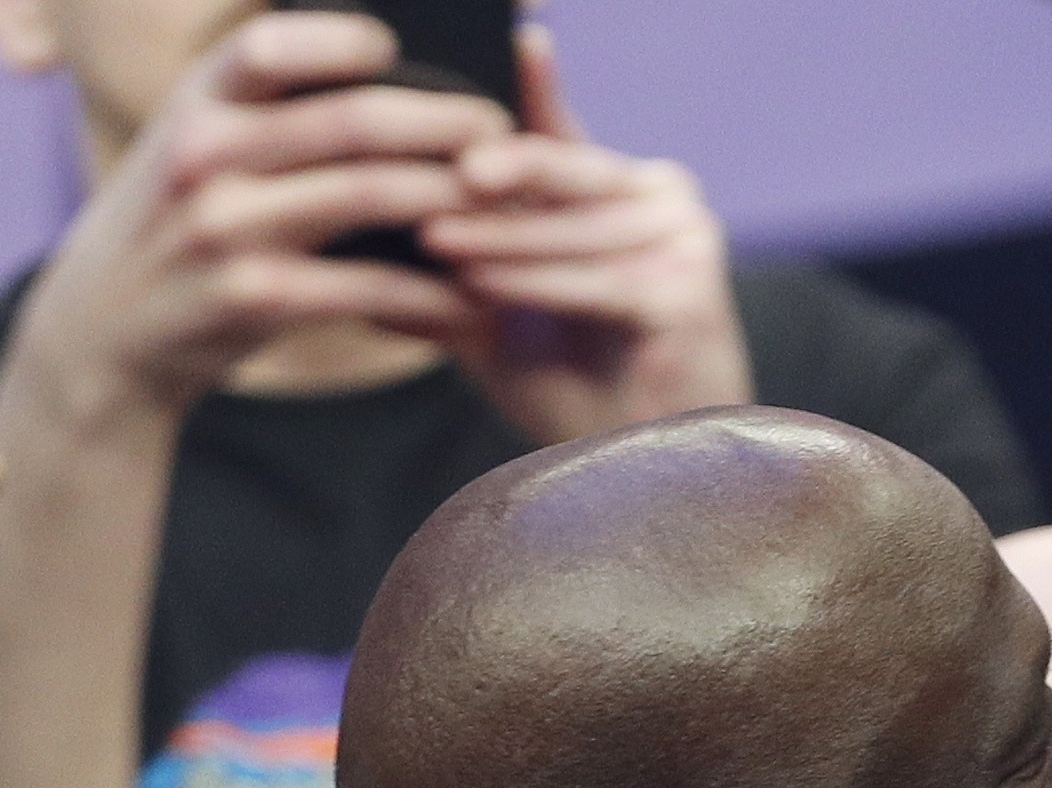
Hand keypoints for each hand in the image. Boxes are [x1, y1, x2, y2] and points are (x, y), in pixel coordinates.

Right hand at [1, 9, 502, 429]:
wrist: (103, 331)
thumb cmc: (175, 224)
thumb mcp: (193, 144)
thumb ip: (259, 105)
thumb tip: (374, 65)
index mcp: (195, 104)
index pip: (269, 45)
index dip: (343, 39)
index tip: (400, 47)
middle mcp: (205, 156)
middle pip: (349, 121)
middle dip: (440, 121)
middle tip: (498, 127)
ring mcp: (227, 229)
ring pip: (368, 196)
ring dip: (449, 197)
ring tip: (504, 203)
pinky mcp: (254, 300)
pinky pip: (366, 288)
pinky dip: (428, 292)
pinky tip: (469, 298)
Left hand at [423, 21, 753, 446]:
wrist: (650, 479)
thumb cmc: (577, 393)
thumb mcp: (501, 311)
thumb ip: (456, 259)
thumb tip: (359, 230)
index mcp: (622, 189)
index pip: (559, 126)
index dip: (534, 79)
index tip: (511, 32)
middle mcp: (663, 198)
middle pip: (561, 170)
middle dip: (489, 172)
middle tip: (423, 170)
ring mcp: (685, 241)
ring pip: (570, 227)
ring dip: (496, 238)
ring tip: (430, 238)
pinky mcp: (691, 293)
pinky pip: (595, 280)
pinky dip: (533, 284)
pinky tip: (480, 285)